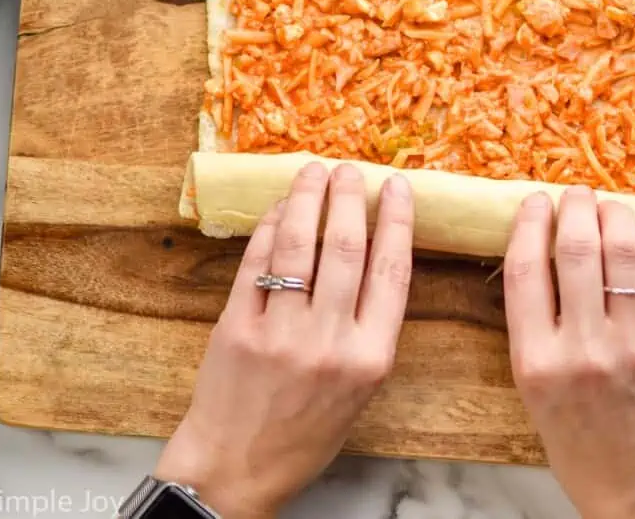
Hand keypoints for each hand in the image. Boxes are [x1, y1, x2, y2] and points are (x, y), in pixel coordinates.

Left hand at [155, 163, 414, 518]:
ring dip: (309, 198)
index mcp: (370, 357)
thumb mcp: (362, 387)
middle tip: (351, 170)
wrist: (239, 465)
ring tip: (315, 172)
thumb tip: (373, 253)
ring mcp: (280, 331)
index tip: (398, 187)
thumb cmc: (308, 429)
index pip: (392, 270)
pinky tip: (281, 209)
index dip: (397, 220)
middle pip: (346, 247)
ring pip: (300, 245)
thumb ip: (370, 325)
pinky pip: (258, 262)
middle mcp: (329, 340)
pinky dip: (271, 228)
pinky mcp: (237, 326)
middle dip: (350, 197)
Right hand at [503, 186, 634, 518]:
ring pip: (624, 250)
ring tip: (610, 205)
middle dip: (574, 205)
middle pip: (576, 247)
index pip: (525, 267)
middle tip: (575, 193)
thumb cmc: (580, 445)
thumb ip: (533, 328)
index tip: (534, 202)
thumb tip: (541, 256)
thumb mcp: (534, 391)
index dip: (529, 222)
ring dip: (616, 213)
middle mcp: (583, 347)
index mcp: (536, 360)